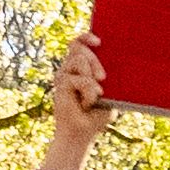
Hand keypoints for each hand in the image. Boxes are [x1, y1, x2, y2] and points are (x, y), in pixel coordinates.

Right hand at [41, 32, 109, 169]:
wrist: (84, 131)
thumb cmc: (98, 113)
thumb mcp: (109, 94)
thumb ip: (107, 79)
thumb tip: (110, 67)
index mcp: (83, 66)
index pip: (80, 43)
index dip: (86, 37)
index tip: (99, 42)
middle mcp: (71, 67)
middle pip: (79, 48)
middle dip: (94, 60)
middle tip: (103, 78)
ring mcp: (64, 74)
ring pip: (78, 60)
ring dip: (91, 77)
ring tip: (96, 94)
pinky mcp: (60, 84)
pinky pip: (77, 79)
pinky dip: (87, 91)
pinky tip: (88, 103)